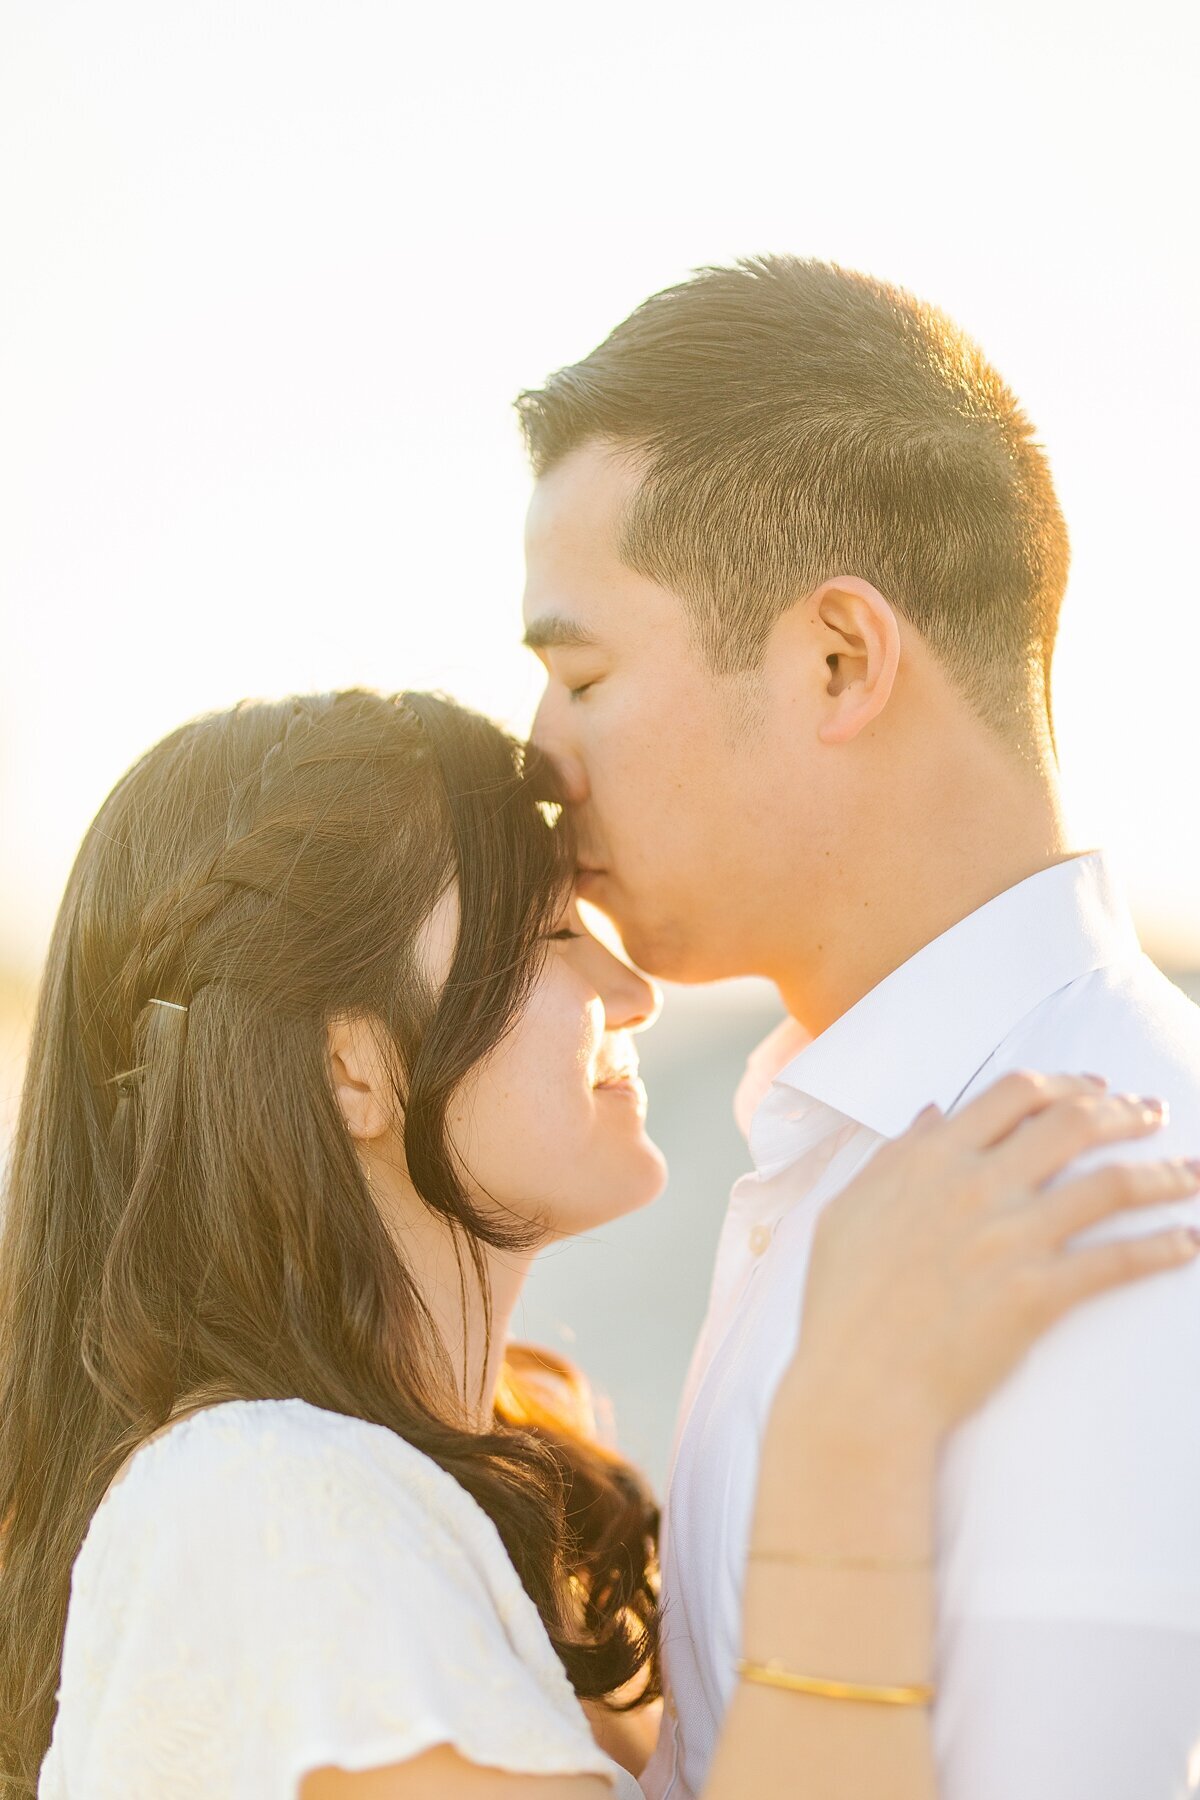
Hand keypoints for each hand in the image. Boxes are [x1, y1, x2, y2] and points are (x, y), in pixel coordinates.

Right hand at [783, 1072, 1199, 1462]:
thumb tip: (934, 1114)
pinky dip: (1163, 1247)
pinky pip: (1118, 1260)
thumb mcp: (850, 1210)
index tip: (1096, 1087)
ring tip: (1192, 1173)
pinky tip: (1190, 1242)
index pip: (1015, 1093)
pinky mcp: (1038, 1294)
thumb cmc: (843, 1302)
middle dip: (1125, 1112)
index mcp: (932, 1159)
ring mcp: (1011, 1239)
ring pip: (1110, 1185)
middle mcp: (977, 1186)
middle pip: (1074, 1124)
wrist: (859, 1385)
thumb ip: (895, 1155)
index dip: (1067, 1083)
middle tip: (1155, 1114)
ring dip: (1164, 1172)